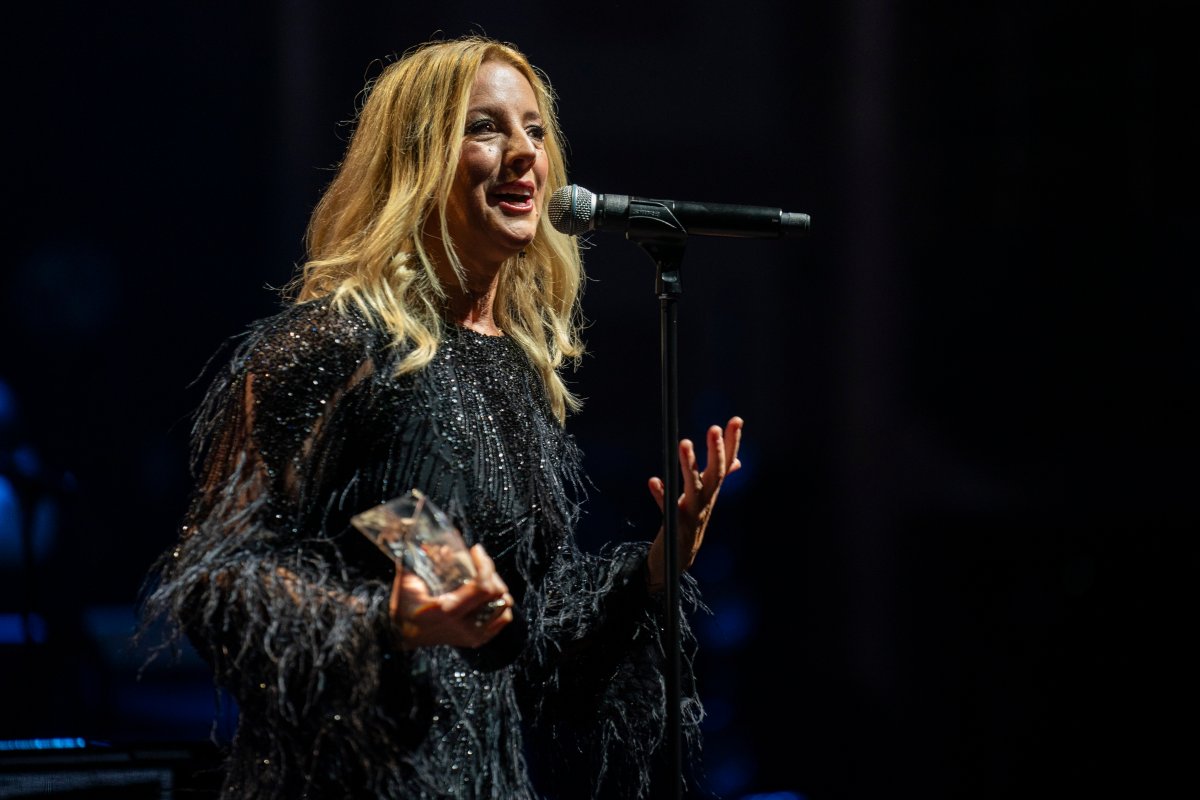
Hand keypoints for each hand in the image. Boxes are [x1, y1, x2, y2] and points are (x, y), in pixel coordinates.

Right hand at [389, 544, 514, 648]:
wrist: (401, 634)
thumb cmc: (403, 606)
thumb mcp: (407, 580)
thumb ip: (418, 558)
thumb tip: (434, 541)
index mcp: (447, 610)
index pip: (483, 587)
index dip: (485, 565)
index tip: (476, 550)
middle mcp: (463, 626)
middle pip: (496, 593)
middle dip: (490, 571)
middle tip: (479, 561)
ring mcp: (472, 635)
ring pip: (503, 605)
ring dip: (497, 586)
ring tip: (485, 576)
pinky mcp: (476, 639)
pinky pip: (503, 619)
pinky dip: (501, 604)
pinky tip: (490, 595)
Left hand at [646, 416, 743, 591]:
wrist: (680, 557)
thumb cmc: (692, 520)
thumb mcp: (707, 495)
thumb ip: (719, 477)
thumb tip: (737, 461)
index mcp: (713, 489)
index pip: (726, 462)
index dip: (732, 442)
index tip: (736, 419)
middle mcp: (706, 499)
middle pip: (715, 473)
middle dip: (716, 450)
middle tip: (713, 428)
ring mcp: (693, 513)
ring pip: (694, 487)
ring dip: (689, 466)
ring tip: (684, 444)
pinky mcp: (676, 525)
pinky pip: (668, 508)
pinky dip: (661, 495)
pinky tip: (653, 481)